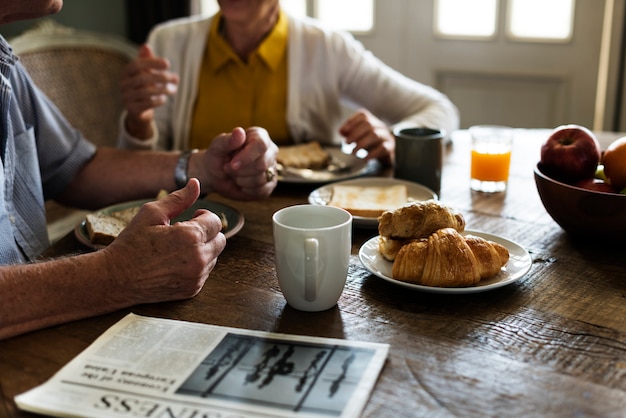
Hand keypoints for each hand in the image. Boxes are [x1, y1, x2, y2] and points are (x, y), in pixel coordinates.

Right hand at [102, 179, 225, 303]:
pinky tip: (175, 262)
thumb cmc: (132, 244)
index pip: (216, 222)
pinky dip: (196, 265)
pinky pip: (205, 272)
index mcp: (190, 237)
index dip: (203, 216)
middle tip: (185, 232)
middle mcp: (198, 259)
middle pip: (221, 240)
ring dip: (202, 249)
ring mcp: (196, 277)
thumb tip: (196, 183)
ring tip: (177, 249)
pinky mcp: (193, 289)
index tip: (192, 217)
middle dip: (207, 233)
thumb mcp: (151, 214)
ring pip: (214, 256)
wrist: (116, 279)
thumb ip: (178, 199)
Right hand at [120, 44, 178, 138]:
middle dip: (162, 77)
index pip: (137, 65)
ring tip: (174, 89)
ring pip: (146, 92)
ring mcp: (126, 97)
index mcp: (126, 73)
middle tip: (176, 78)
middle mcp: (124, 84)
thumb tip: (145, 46)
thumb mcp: (145, 73)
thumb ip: (146, 60)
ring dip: (163, 90)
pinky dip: (158, 100)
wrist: (138, 111)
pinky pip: (147, 103)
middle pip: (143, 78)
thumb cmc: (144, 87)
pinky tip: (164, 99)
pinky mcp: (133, 109)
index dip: (152, 63)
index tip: (168, 64)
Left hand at [193, 127, 277, 199]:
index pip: (261, 145)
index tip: (232, 164)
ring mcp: (272, 167)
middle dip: (240, 171)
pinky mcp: (270, 183)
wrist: (216, 175)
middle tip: (228, 168)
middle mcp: (270, 150)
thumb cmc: (218, 157)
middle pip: (262, 164)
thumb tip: (239, 132)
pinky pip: (261, 190)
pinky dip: (246, 189)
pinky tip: (241, 183)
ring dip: (241, 180)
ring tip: (234, 174)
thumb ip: (228, 140)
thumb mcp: (217, 147)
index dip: (246, 157)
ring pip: (261, 179)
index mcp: (259, 136)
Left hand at [339, 109, 394, 165]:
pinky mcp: (390, 147)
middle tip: (347, 143)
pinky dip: (372, 153)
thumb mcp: (358, 135)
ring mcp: (386, 136)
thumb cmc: (369, 141)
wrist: (386, 151)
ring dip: (361, 144)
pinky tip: (365, 158)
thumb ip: (349, 132)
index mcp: (371, 120)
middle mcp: (379, 126)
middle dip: (355, 134)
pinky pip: (382, 148)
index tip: (342, 132)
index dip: (351, 123)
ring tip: (353, 152)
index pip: (362, 116)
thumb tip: (341, 131)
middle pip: (368, 125)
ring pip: (375, 135)